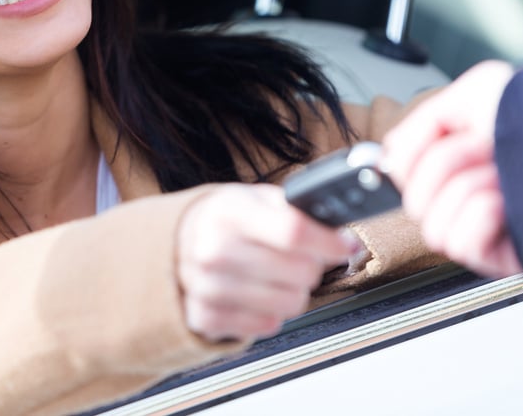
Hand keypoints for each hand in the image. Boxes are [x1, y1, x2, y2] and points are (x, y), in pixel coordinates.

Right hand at [176, 183, 351, 341]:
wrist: (178, 241)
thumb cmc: (224, 220)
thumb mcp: (255, 198)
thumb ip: (298, 211)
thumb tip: (344, 238)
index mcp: (228, 212)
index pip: (294, 232)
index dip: (329, 243)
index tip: (343, 246)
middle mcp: (213, 249)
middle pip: (299, 272)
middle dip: (311, 266)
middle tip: (297, 258)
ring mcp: (207, 286)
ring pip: (291, 303)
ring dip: (293, 291)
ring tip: (275, 276)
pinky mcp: (205, 316)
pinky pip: (268, 325)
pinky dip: (269, 312)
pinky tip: (255, 293)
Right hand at [380, 60, 522, 278]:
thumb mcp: (476, 91)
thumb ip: (423, 118)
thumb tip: (392, 154)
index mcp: (456, 162)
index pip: (401, 173)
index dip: (413, 155)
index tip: (440, 136)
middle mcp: (465, 195)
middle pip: (412, 200)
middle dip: (444, 166)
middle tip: (479, 151)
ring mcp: (481, 229)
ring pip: (432, 226)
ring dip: (465, 190)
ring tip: (497, 177)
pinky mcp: (498, 256)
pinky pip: (461, 243)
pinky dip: (480, 214)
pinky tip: (504, 201)